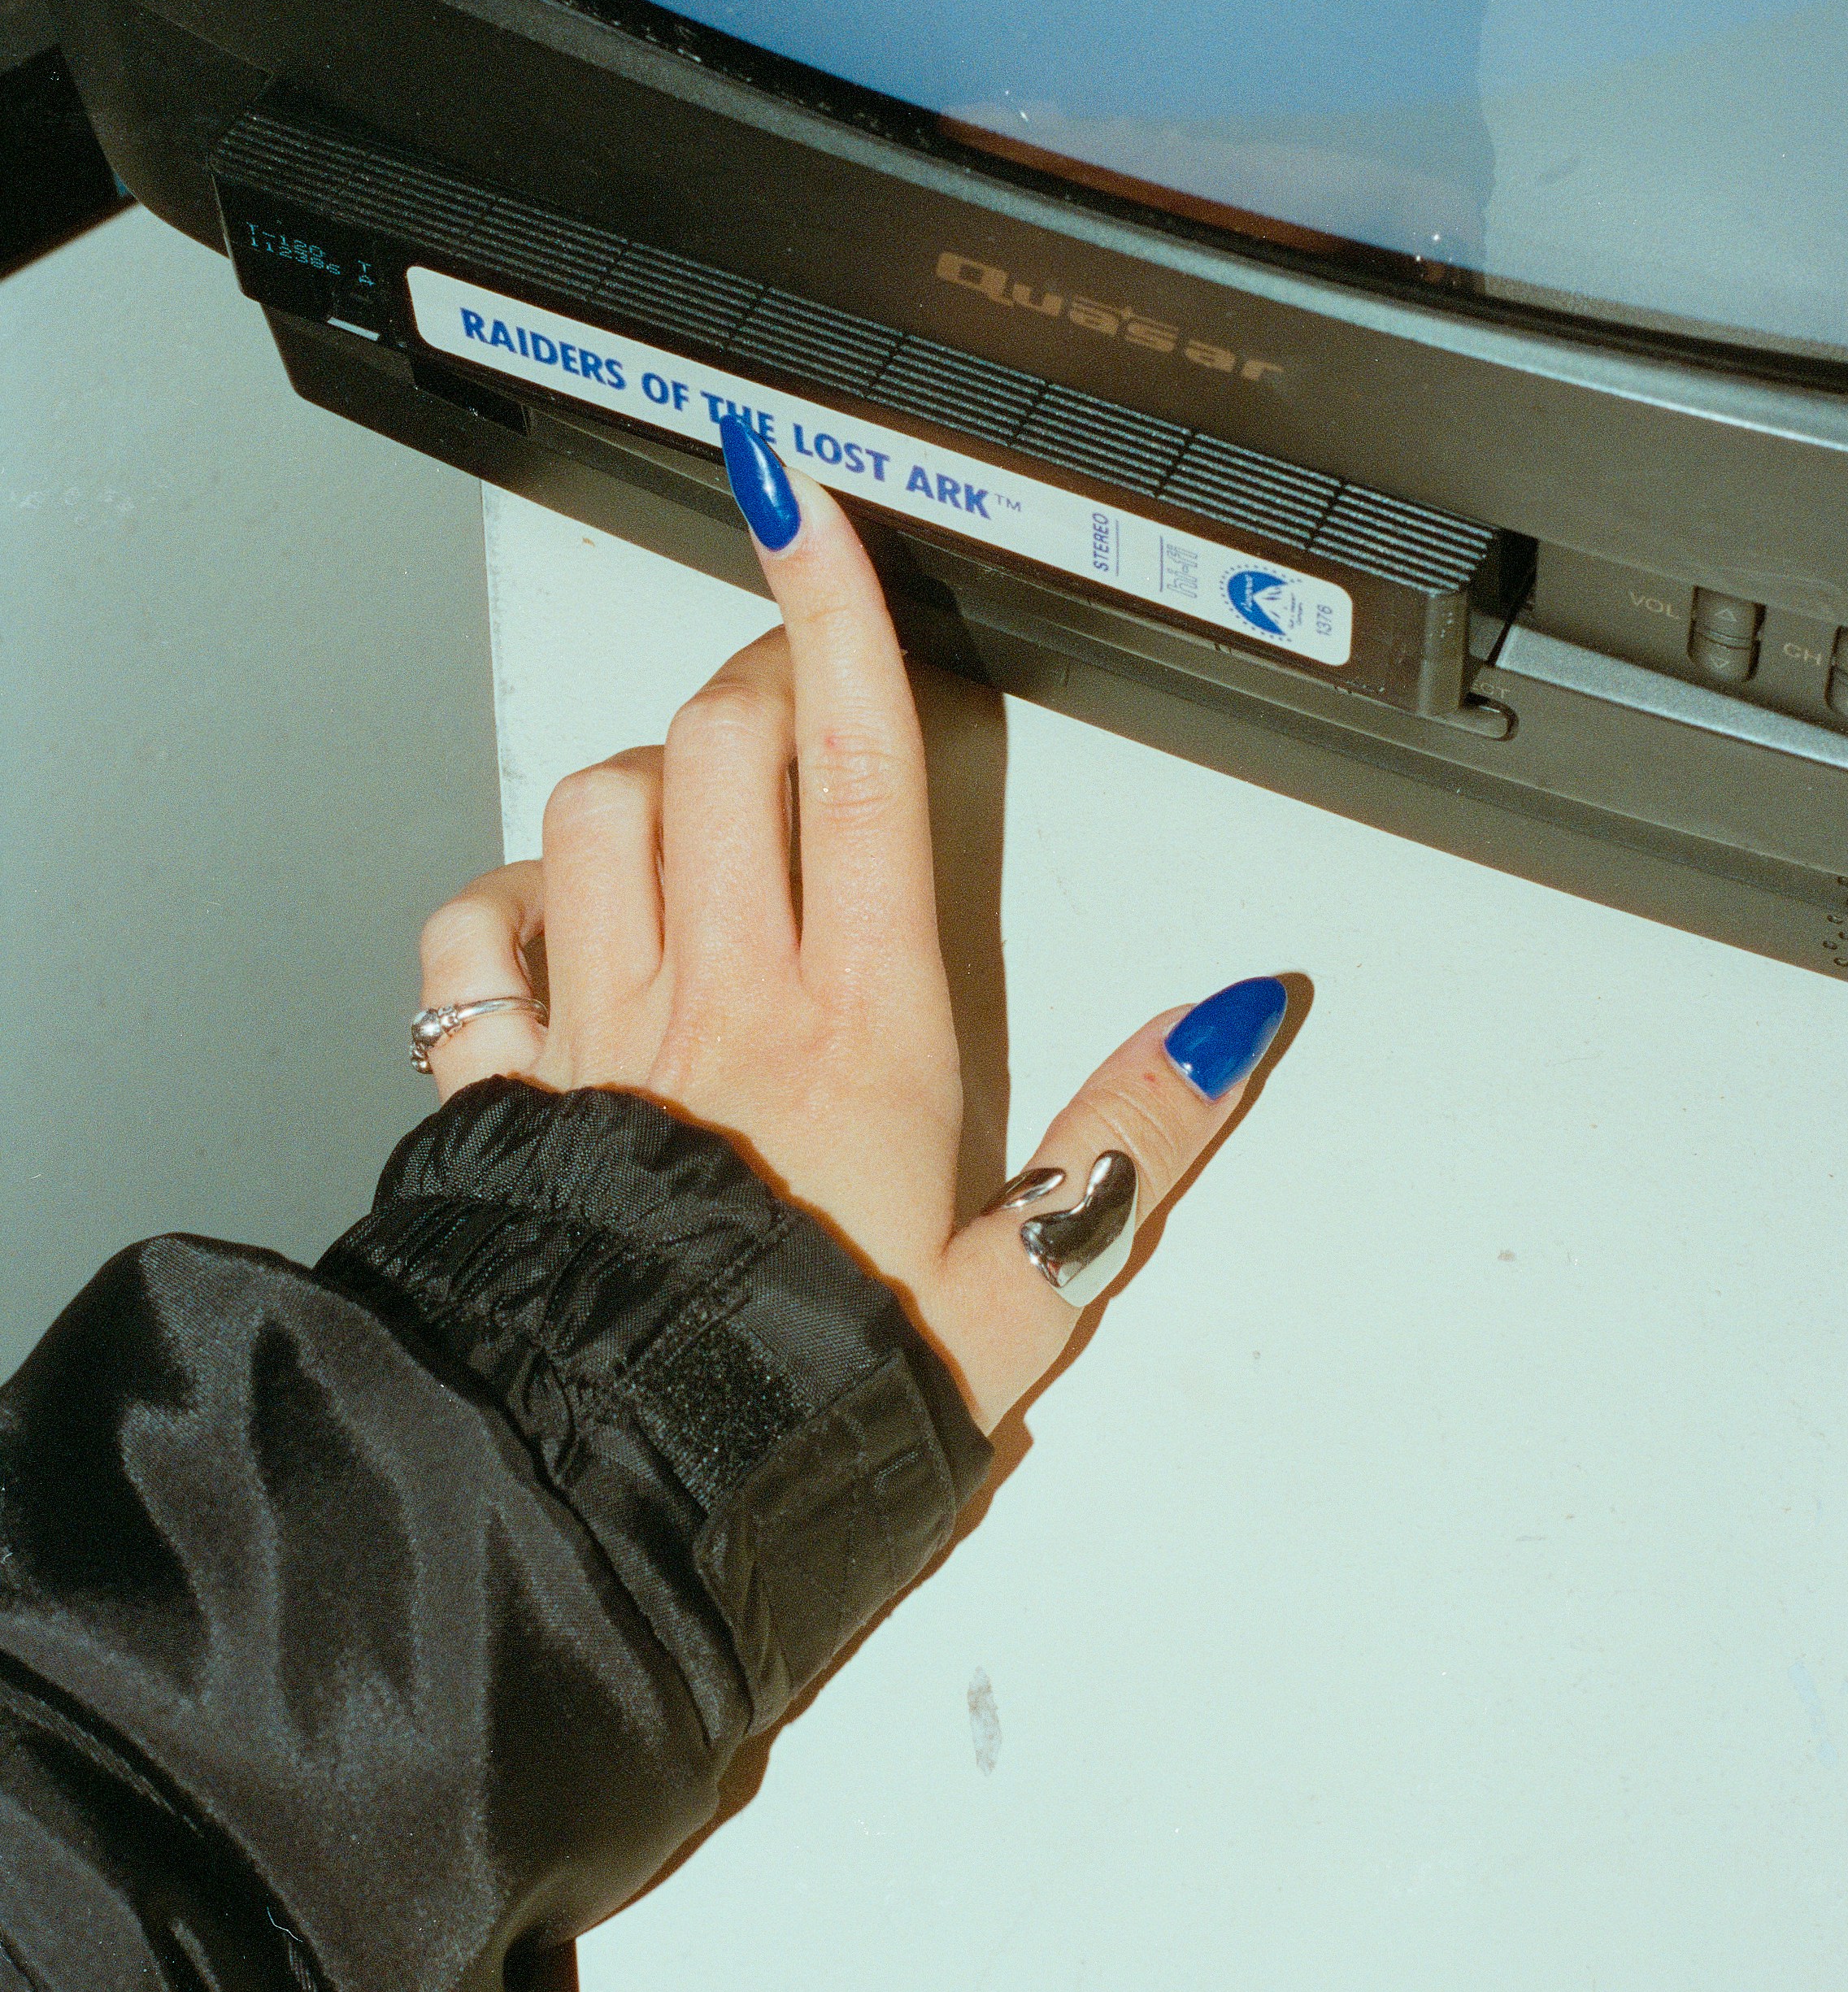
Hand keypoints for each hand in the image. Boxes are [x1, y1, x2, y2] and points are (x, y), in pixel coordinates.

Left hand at [414, 429, 1290, 1432]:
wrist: (615, 1491)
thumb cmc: (809, 1396)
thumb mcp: (1023, 1295)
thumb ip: (1132, 1140)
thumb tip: (1228, 1023)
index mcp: (860, 1032)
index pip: (856, 768)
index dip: (836, 616)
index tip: (808, 500)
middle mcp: (720, 1000)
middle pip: (717, 746)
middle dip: (757, 676)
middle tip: (801, 695)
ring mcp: (598, 1031)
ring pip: (598, 804)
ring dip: (650, 778)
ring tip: (704, 819)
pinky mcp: (505, 1084)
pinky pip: (475, 928)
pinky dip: (515, 894)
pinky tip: (567, 920)